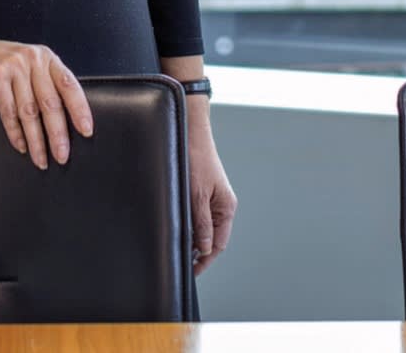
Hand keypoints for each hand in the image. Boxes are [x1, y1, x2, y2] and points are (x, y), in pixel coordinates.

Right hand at [0, 34, 93, 168]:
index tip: (87, 131)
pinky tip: (21, 146)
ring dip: (37, 140)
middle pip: (50, 103)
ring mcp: (13, 67)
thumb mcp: (25, 65)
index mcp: (45, 57)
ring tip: (41, 159)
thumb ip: (43, 82)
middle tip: (62, 156)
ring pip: (30, 111)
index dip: (80, 110)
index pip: (69, 85)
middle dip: (58, 134)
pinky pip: (9, 112)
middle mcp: (32, 59)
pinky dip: (15, 133)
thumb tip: (64, 117)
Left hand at [187, 116, 236, 274]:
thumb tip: (205, 249)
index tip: (193, 270)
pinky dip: (191, 224)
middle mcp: (222, 206)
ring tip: (179, 247)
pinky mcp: (203, 193)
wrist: (191, 134)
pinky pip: (199, 216)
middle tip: (182, 262)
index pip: (219, 244)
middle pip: (213, 238)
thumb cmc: (197, 160)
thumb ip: (201, 223)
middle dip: (199, 251)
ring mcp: (213, 199)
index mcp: (226, 208)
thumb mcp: (197, 195)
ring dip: (194, 237)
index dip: (205, 259)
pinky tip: (180, 227)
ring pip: (204, 227)